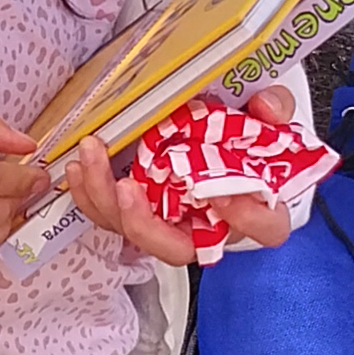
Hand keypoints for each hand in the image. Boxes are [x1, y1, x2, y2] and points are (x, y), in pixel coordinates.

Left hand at [61, 133, 290, 268]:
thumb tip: (266, 105)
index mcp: (254, 209)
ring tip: (91, 159)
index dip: (247, 219)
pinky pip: (112, 216)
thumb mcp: (267, 116)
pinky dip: (91, 195)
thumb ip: (273, 110)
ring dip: (106, 203)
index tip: (223, 193)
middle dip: (147, 225)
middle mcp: (209, 227)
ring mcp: (170, 223)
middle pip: (179, 249)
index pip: (265, 229)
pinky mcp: (140, 212)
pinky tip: (81, 165)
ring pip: (135, 234)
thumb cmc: (246, 138)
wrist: (218, 137)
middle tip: (128, 189)